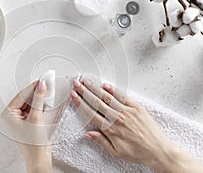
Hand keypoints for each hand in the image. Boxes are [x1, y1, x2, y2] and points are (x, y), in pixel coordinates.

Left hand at [1, 80, 51, 172]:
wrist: (39, 158)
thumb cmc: (33, 144)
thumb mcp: (36, 118)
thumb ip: (39, 100)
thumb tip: (41, 86)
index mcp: (8, 114)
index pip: (21, 95)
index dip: (33, 87)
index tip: (42, 80)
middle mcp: (12, 115)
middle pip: (26, 98)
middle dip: (37, 91)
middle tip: (47, 83)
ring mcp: (20, 118)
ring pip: (31, 102)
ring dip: (40, 97)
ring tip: (49, 90)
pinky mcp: (28, 121)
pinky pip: (34, 108)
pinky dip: (40, 104)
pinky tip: (47, 100)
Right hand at [71, 78, 202, 172]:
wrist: (158, 150)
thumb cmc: (138, 152)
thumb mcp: (116, 152)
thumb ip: (101, 141)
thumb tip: (88, 134)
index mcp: (110, 129)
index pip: (91, 113)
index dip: (81, 103)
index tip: (74, 95)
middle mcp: (117, 118)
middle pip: (96, 102)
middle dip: (84, 91)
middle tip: (76, 83)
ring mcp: (127, 111)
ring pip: (107, 97)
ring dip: (95, 88)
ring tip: (87, 81)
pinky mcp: (136, 107)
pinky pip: (122, 96)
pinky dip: (114, 90)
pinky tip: (106, 85)